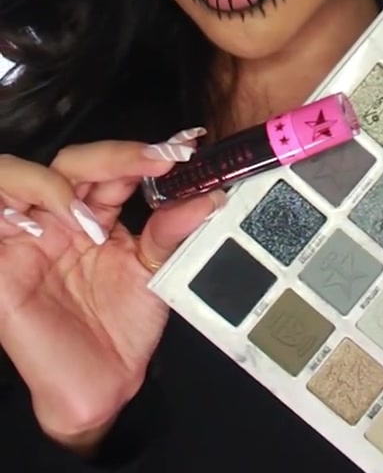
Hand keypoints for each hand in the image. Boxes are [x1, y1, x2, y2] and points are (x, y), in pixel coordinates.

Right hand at [0, 132, 225, 447]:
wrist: (102, 386)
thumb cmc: (122, 328)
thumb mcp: (154, 271)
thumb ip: (172, 231)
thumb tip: (206, 198)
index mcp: (95, 213)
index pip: (110, 167)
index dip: (141, 154)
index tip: (180, 152)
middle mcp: (58, 217)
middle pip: (70, 162)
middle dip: (114, 156)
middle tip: (156, 163)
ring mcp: (26, 236)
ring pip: (14, 173)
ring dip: (57, 181)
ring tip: (95, 208)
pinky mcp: (2, 263)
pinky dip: (16, 205)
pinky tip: (54, 222)